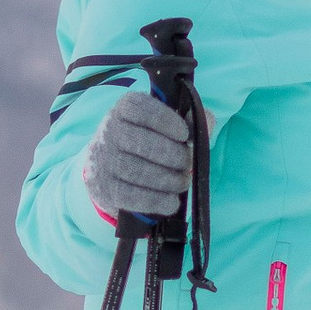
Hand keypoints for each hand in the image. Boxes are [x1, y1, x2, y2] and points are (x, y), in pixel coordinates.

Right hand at [81, 89, 192, 223]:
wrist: (108, 167)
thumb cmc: (146, 141)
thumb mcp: (163, 124)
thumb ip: (189, 119)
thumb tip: (207, 121)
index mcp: (124, 108)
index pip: (141, 108)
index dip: (166, 120)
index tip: (184, 134)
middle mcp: (109, 130)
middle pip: (144, 143)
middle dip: (174, 156)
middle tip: (187, 163)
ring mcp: (103, 159)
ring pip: (138, 171)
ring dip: (168, 180)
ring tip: (182, 182)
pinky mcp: (103, 187)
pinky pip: (131, 196)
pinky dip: (156, 200)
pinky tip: (171, 201)